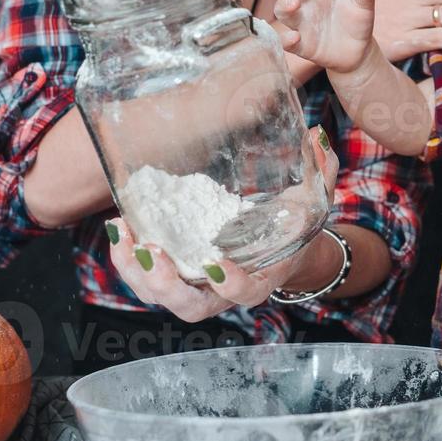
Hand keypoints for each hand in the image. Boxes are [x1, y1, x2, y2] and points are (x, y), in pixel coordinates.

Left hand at [105, 127, 338, 321]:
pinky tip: (121, 226)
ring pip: (160, 296)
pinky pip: (147, 279)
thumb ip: (321, 170)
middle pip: (191, 306)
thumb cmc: (295, 223)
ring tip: (123, 232)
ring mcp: (197, 286)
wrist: (279, 244)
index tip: (216, 261)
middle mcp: (225, 292)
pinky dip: (128, 258)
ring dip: (136, 271)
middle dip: (166, 284)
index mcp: (262, 278)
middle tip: (152, 251)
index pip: (247, 292)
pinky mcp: (177, 274)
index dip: (230, 283)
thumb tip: (316, 134)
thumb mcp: (313, 197)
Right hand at [274, 0, 375, 73]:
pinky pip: (289, 42)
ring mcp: (302, 23)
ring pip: (284, 11)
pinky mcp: (301, 45)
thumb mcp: (364, 7)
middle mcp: (307, 2)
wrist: (358, 51)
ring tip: (294, 3)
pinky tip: (294, 37)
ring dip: (285, 5)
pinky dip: (288, 40)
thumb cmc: (357, 22)